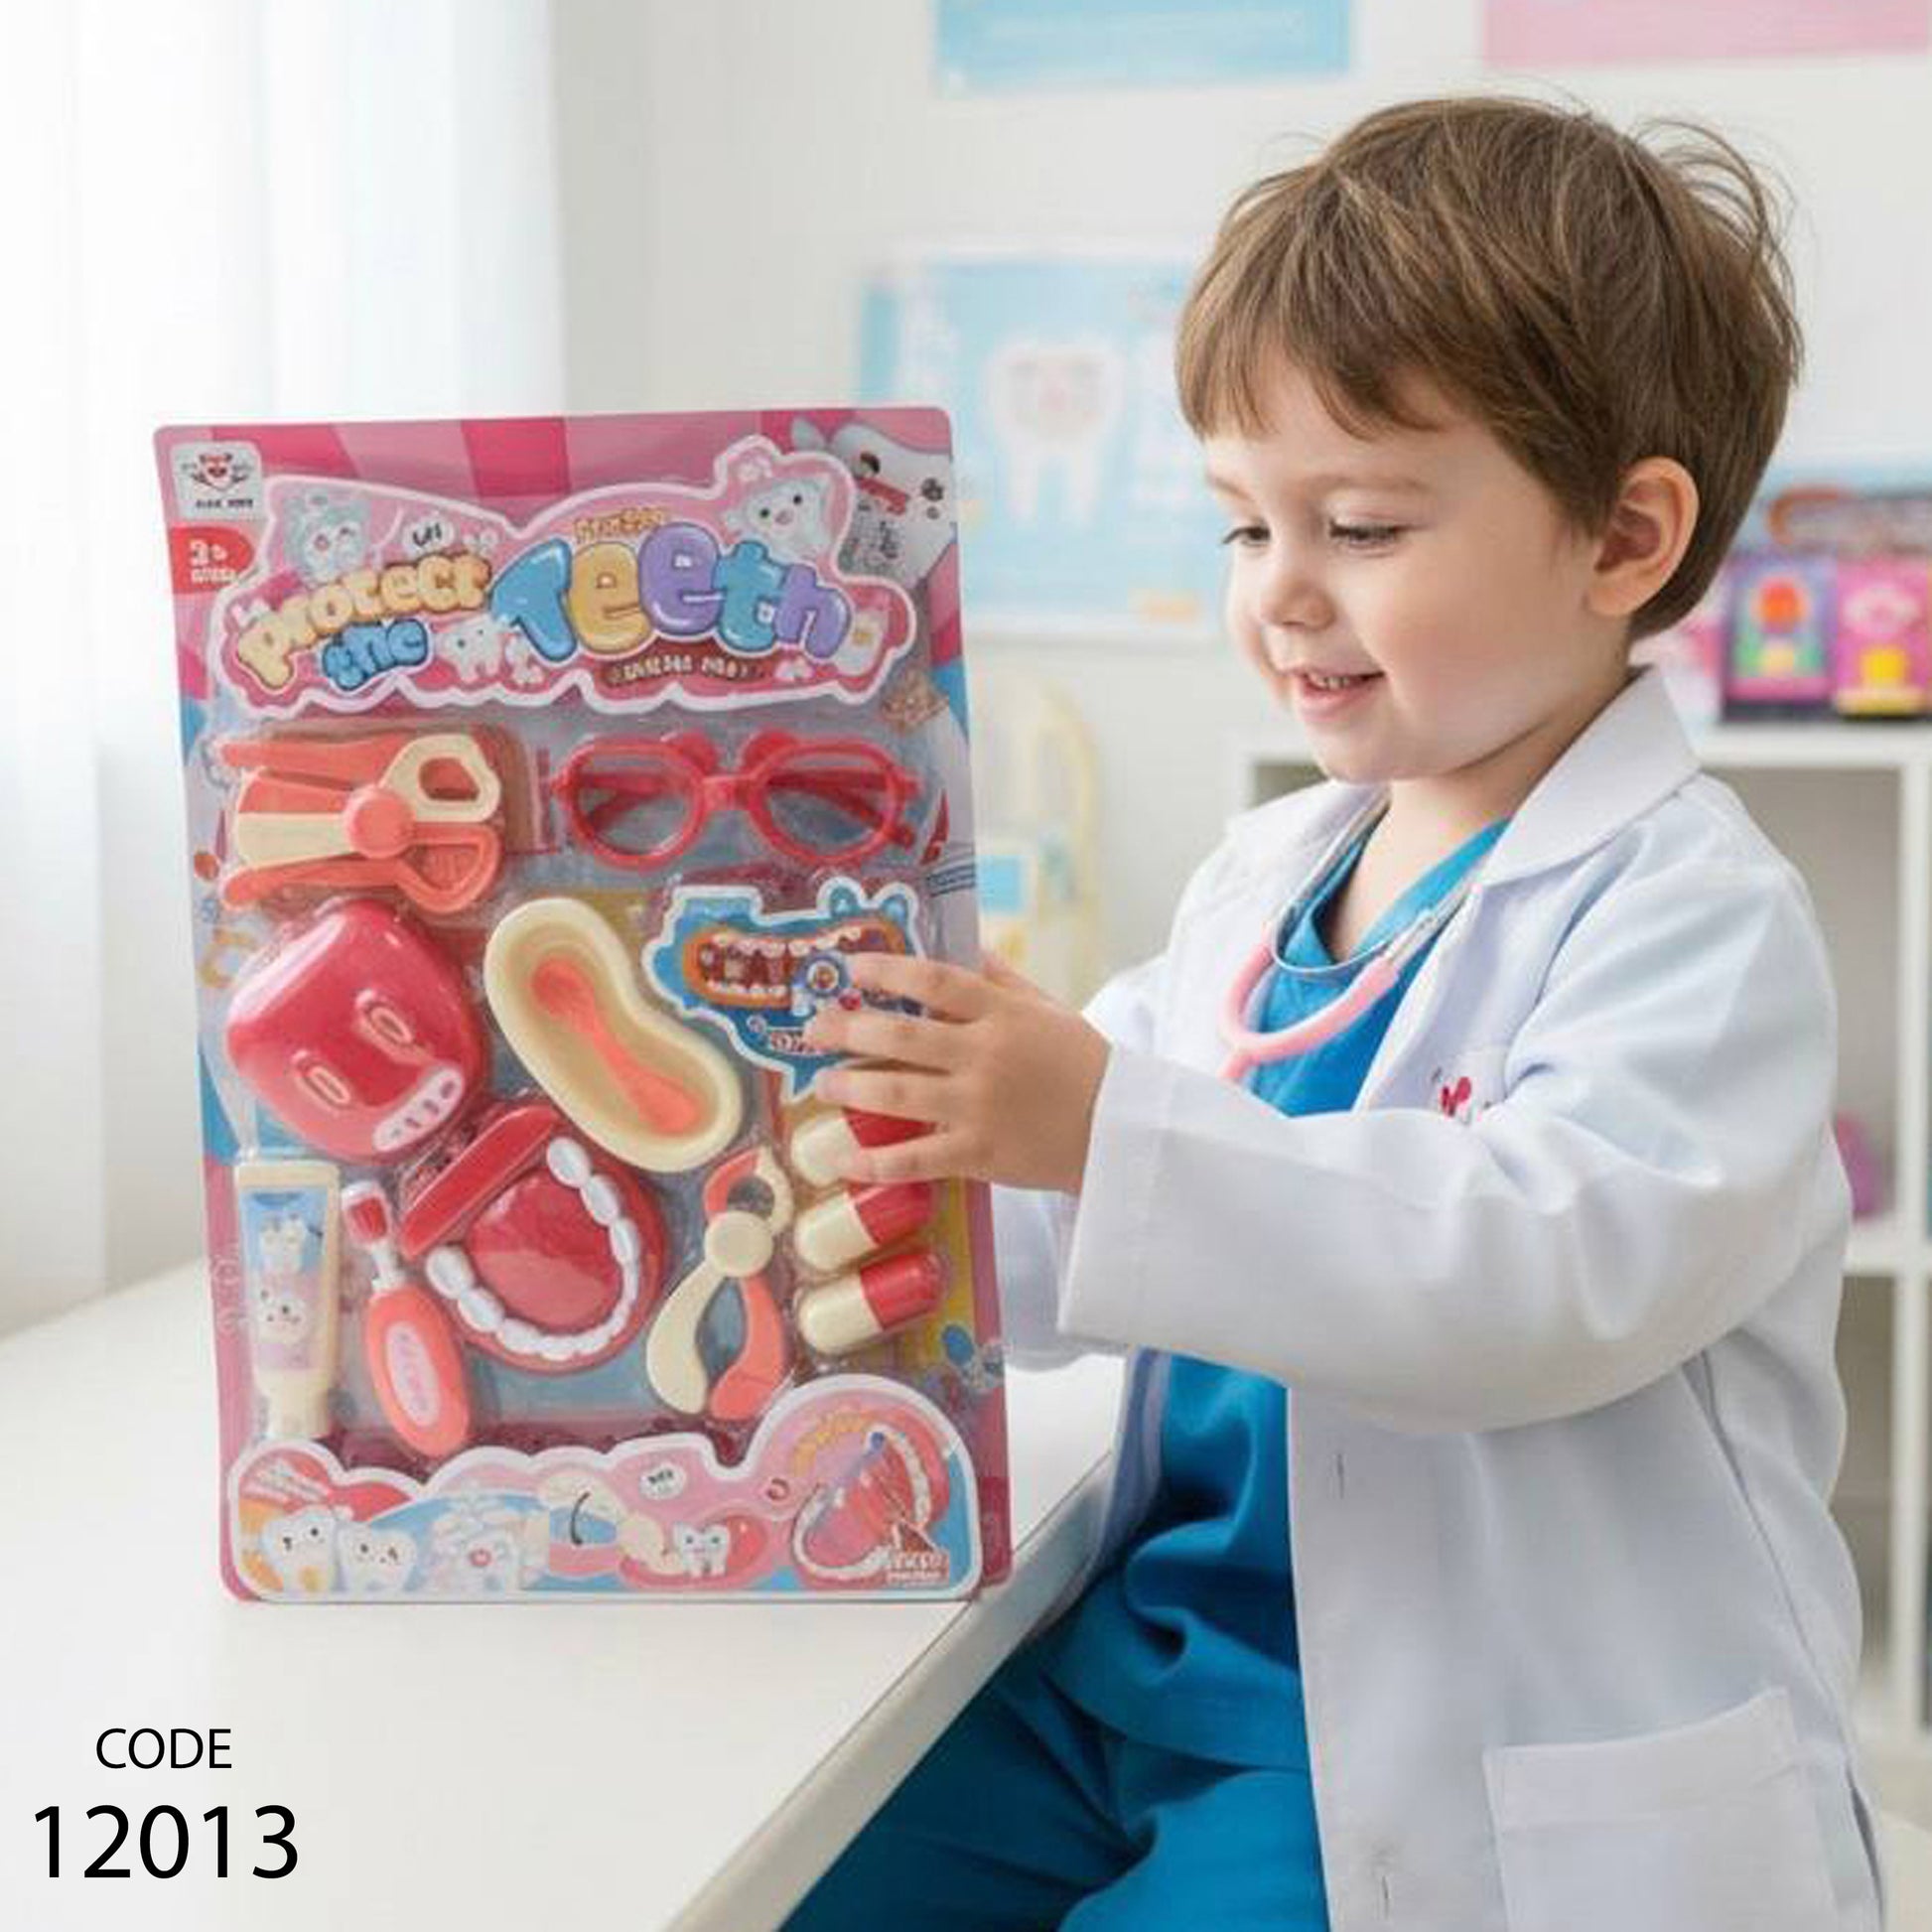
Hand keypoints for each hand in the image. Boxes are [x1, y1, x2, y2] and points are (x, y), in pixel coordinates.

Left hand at [801, 952, 1110, 1192]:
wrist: (1121, 1132)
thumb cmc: (1084, 1065)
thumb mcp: (1049, 1010)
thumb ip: (1003, 980)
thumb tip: (965, 947)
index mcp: (1003, 1015)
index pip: (934, 982)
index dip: (887, 972)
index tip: (850, 968)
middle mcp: (986, 1057)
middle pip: (902, 1038)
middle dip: (849, 1030)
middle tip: (813, 1029)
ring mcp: (979, 1108)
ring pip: (899, 1095)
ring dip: (851, 1089)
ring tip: (822, 1086)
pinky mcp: (979, 1155)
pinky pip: (916, 1159)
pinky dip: (874, 1162)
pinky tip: (841, 1159)